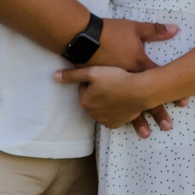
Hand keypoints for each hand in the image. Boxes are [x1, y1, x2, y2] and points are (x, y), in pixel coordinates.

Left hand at [56, 64, 173, 133]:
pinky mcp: (117, 123)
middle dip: (99, 91)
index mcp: (84, 101)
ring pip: (102, 107)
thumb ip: (72, 75)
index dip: (93, 80)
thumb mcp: (92, 71)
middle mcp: (92, 114)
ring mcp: (105, 120)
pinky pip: (112, 116)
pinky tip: (121, 100)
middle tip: (111, 82)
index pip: (84, 88)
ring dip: (106, 100)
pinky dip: (115, 109)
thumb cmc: (116, 78)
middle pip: (93, 98)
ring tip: (117, 90)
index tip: (103, 75)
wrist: (139, 91)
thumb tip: (54, 76)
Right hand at [68, 17, 183, 133]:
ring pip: (127, 107)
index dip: (172, 91)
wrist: (84, 38)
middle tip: (167, 125)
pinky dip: (116, 113)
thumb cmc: (110, 33)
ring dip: (138, 121)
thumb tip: (175, 29)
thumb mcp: (134, 28)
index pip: (158, 80)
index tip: (183, 103)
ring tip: (146, 133)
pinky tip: (121, 122)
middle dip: (158, 113)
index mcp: (138, 66)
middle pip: (144, 100)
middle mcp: (127, 80)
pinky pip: (108, 106)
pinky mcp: (98, 92)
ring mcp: (112, 88)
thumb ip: (155, 30)